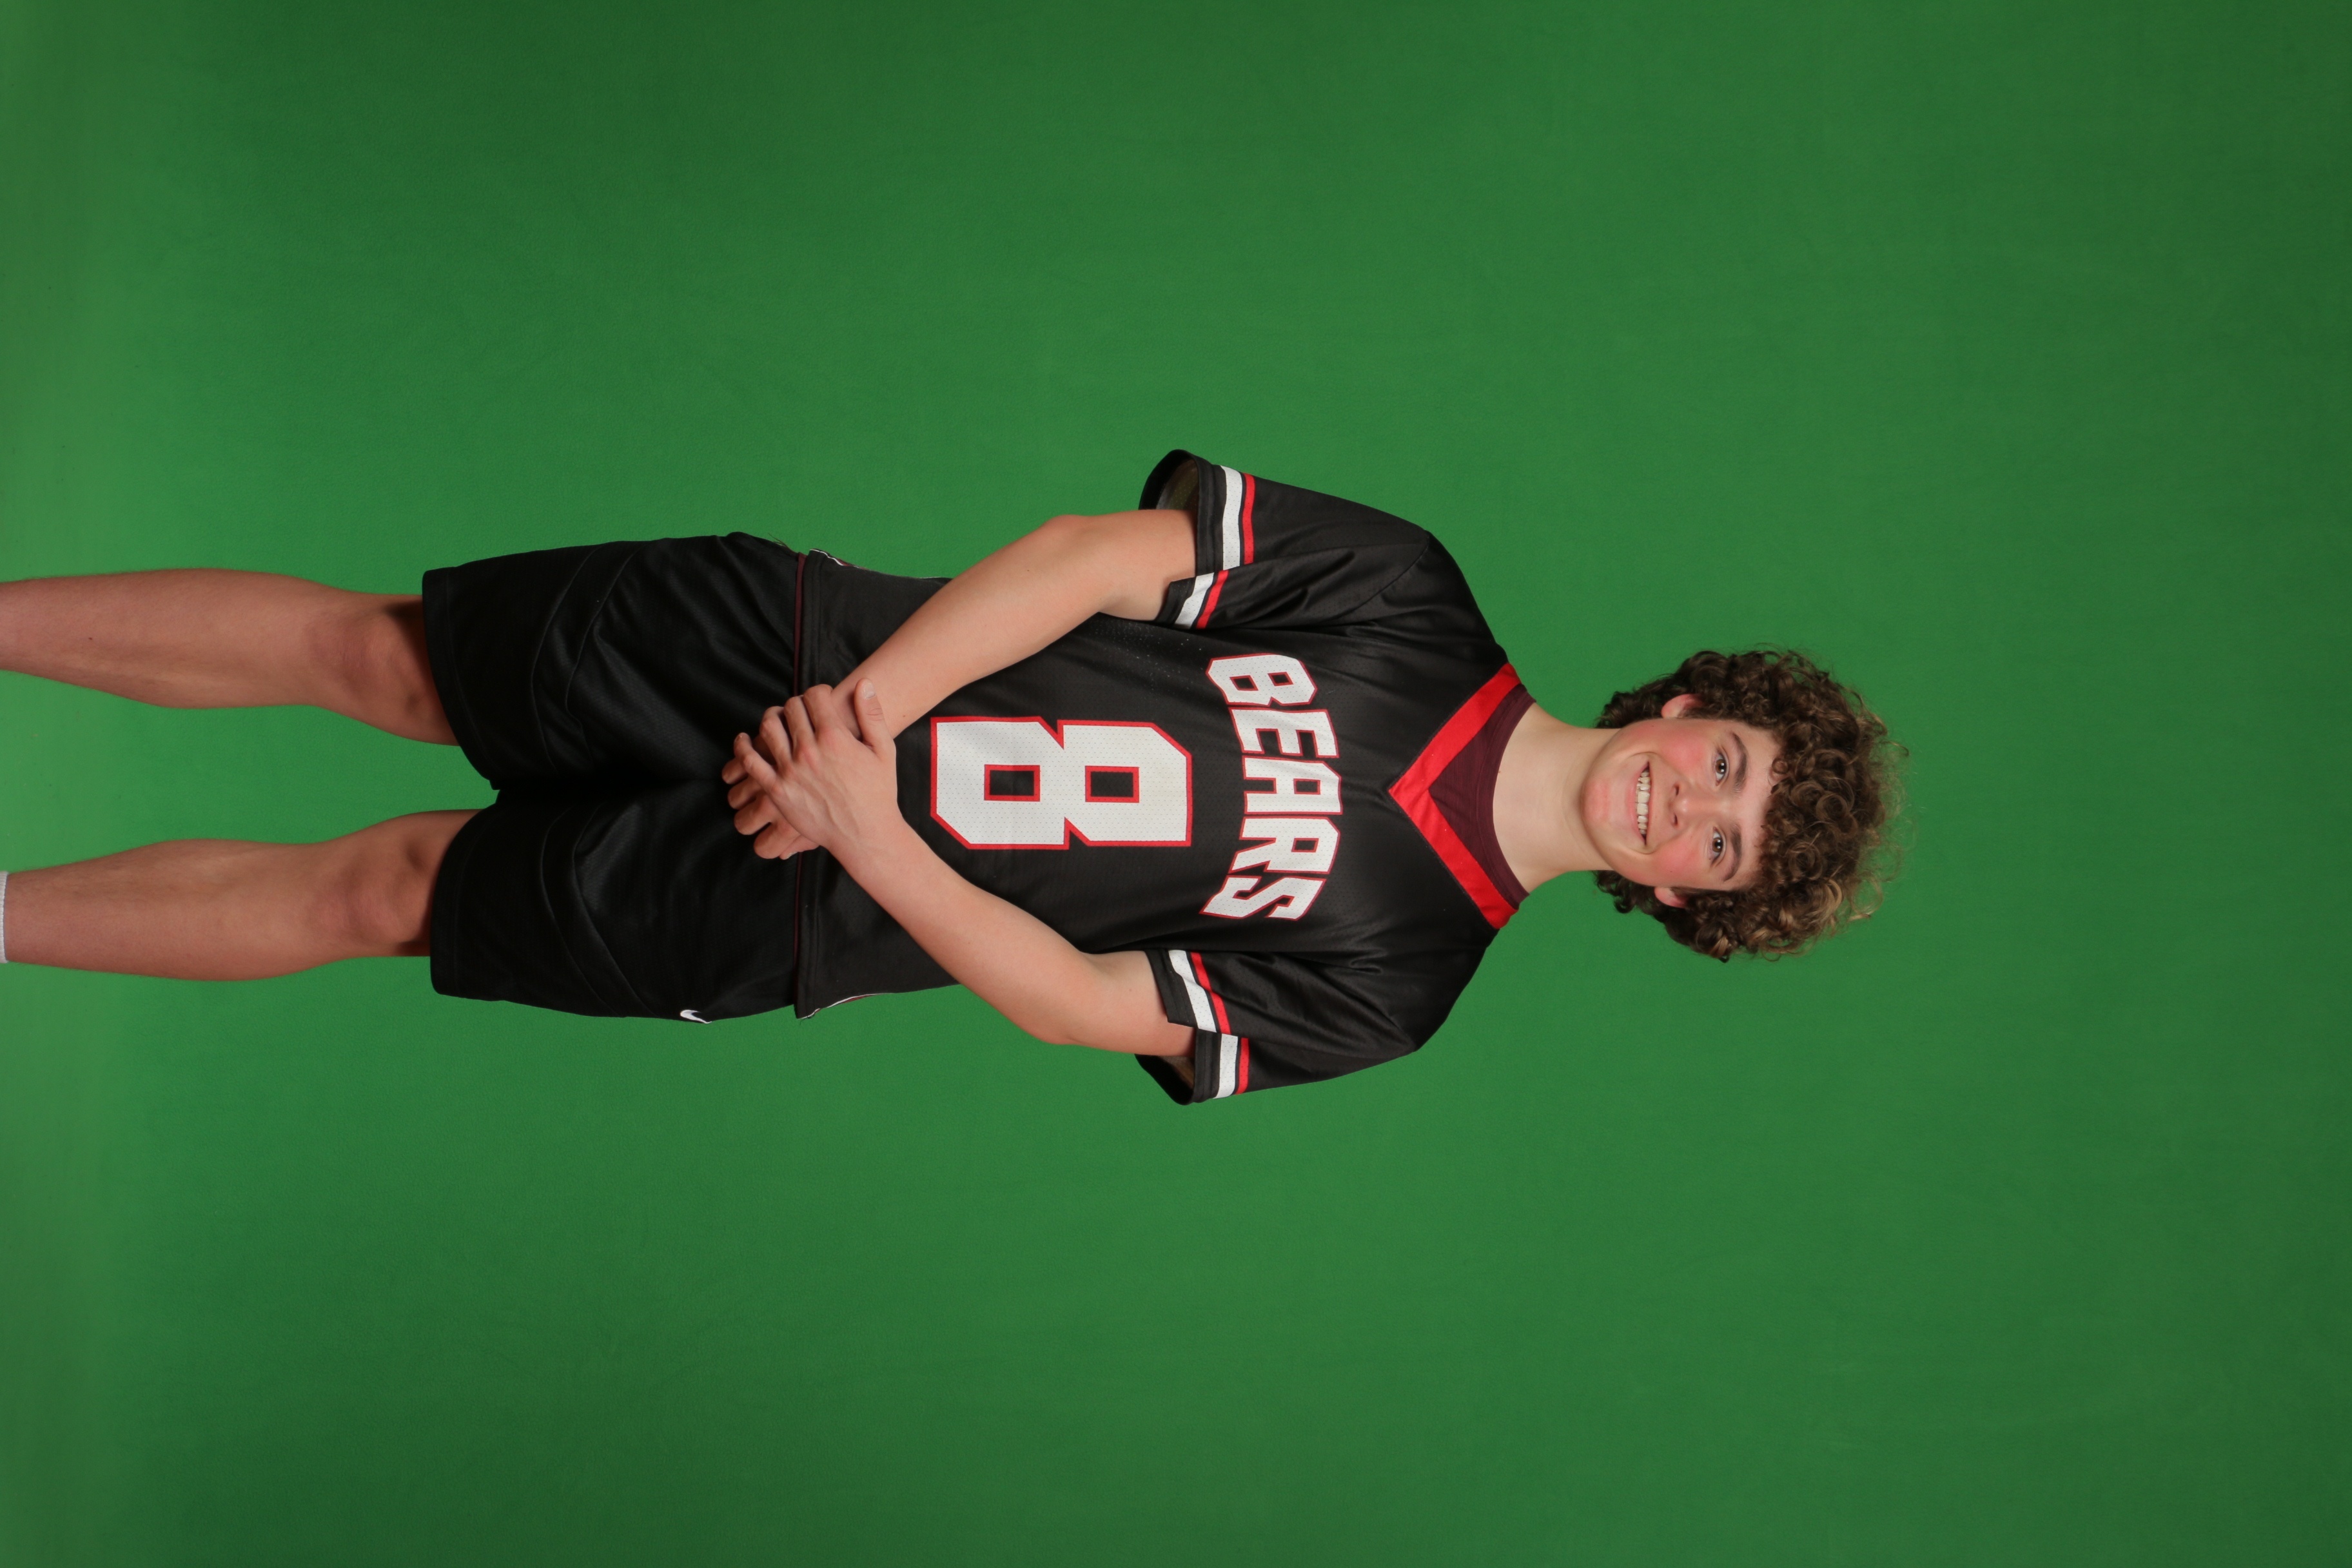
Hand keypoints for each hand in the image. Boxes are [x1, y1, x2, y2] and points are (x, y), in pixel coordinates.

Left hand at [726, 681, 907, 863]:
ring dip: (772, 718)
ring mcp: (789, 770)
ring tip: (780, 722)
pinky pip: (749, 761)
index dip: (819, 692)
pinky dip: (743, 746)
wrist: (865, 835)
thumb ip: (872, 714)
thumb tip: (863, 682)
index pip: (814, 696)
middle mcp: (809, 750)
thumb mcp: (884, 750)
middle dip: (798, 704)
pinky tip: (744, 740)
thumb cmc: (878, 793)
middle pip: (790, 708)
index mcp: (835, 737)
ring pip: (767, 727)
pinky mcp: (777, 790)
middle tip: (804, 713)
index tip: (822, 699)